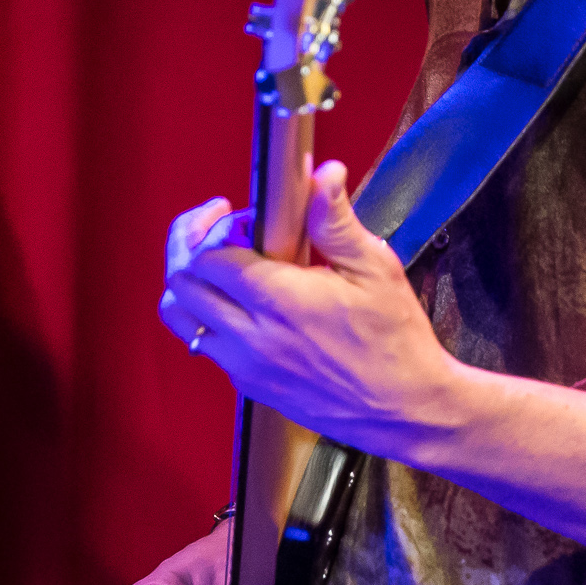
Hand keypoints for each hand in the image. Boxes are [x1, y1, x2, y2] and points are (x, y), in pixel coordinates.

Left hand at [158, 161, 458, 456]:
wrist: (405, 409)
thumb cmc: (396, 341)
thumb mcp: (376, 269)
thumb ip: (336, 221)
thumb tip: (322, 175)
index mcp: (282, 301)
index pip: (210, 254)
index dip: (218, 225)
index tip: (244, 215)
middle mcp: (253, 336)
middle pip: (181, 282)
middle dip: (189, 243)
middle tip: (216, 227)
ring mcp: (246, 365)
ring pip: (180, 318)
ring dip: (191, 284)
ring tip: (218, 265)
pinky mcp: (250, 386)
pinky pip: (204, 345)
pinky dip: (208, 316)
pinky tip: (245, 304)